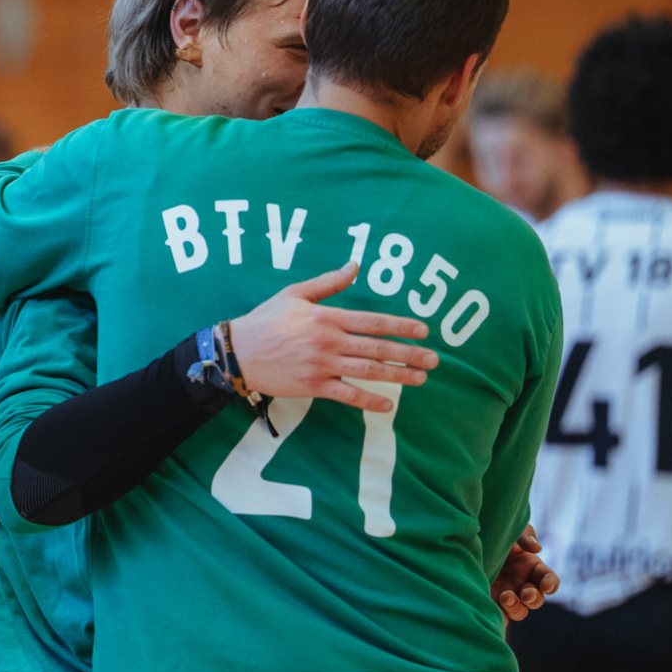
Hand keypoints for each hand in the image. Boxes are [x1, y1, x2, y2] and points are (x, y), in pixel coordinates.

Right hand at [229, 264, 438, 412]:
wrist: (238, 352)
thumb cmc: (265, 320)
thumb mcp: (294, 294)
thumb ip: (328, 282)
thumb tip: (354, 266)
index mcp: (326, 317)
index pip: (373, 321)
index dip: (401, 327)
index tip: (423, 331)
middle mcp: (328, 341)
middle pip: (378, 347)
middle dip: (409, 354)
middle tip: (433, 359)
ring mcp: (322, 365)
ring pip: (368, 371)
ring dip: (398, 375)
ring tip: (420, 378)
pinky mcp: (313, 386)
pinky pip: (348, 395)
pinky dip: (369, 401)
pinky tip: (388, 405)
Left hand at [491, 526, 556, 621]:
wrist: (463, 540)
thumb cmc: (492, 532)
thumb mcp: (510, 529)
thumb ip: (524, 535)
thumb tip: (535, 548)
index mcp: (531, 567)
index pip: (549, 579)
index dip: (550, 584)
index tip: (546, 586)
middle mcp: (521, 584)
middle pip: (536, 600)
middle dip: (534, 598)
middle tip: (525, 594)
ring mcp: (506, 595)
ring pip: (520, 611)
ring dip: (516, 607)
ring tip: (506, 596)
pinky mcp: (490, 602)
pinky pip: (499, 615)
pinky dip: (499, 617)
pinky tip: (493, 611)